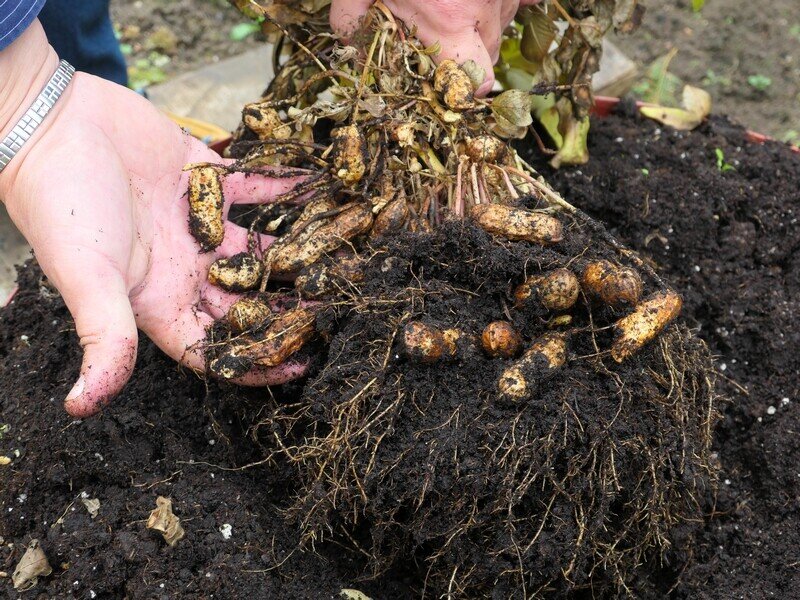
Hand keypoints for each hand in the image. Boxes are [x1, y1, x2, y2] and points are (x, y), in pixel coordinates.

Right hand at [0, 29, 305, 417]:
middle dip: (291, 307)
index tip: (302, 366)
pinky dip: (284, 189)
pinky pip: (254, 188)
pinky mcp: (203, 178)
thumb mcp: (88, 278)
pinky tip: (320, 191)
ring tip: (344, 255)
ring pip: (259, 246)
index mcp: (159, 298)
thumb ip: (103, 338)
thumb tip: (80, 407)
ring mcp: (198, 223)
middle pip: (249, 299)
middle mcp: (184, 266)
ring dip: (299, 251)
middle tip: (340, 308)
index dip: (255, 362)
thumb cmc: (62, 205)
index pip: (216, 346)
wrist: (49, 121)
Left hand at [330, 0, 540, 95]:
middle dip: (464, 57)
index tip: (445, 85)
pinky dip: (501, 2)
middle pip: (488, 58)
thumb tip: (350, 45)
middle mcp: (487, 8)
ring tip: (450, 6)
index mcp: (451, 21)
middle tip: (434, 37)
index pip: (476, 81)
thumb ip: (352, 18)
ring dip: (480, 28)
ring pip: (502, 28)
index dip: (463, 90)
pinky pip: (520, 0)